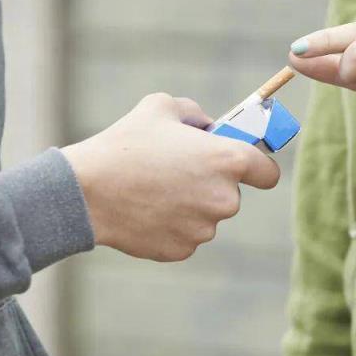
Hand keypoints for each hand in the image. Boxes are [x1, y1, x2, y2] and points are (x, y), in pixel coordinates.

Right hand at [62, 93, 279, 261]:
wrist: (87, 190)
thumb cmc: (126, 143)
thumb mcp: (161, 106)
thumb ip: (195, 113)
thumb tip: (206, 127)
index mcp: (228, 160)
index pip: (268, 173)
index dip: (257, 167)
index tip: (243, 165)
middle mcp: (224, 199)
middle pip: (231, 194)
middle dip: (211, 183)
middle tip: (177, 169)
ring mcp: (203, 229)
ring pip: (206, 216)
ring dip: (190, 205)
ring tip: (154, 188)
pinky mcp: (181, 250)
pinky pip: (185, 235)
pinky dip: (171, 224)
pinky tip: (146, 209)